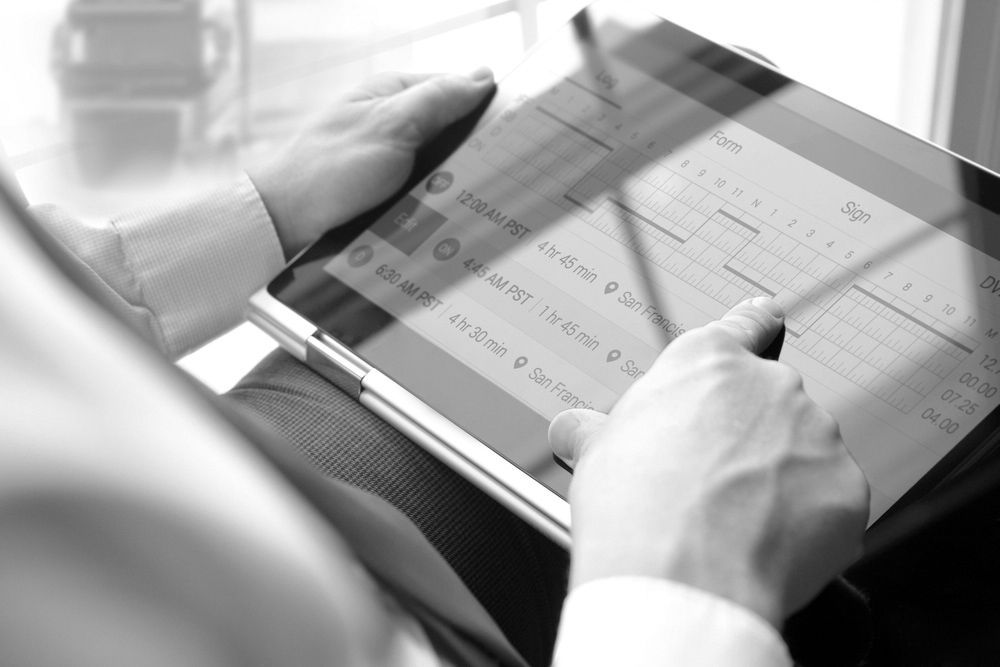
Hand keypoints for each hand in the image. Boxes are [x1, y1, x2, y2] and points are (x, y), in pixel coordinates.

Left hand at [248, 69, 494, 256]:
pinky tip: (447, 214)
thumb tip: (483, 77)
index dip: (485, 108)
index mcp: (392, 93)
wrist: (286, 224)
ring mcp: (389, 157)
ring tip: (473, 200)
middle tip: (493, 174)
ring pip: (441, 165)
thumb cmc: (328, 170)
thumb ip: (438, 99)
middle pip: (452, 130)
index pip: (456, 89)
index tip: (512, 131)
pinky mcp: (385, 190)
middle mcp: (391, 121)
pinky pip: (425, 191)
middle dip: (471, 151)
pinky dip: (437, 201)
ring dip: (454, 182)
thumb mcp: (392, 127)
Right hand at [549, 297, 868, 627]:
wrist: (680, 578)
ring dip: (779, 478)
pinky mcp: (847, 487)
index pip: (747, 324)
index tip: (764, 322)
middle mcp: (770, 385)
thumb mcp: (595, 452)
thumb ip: (594, 429)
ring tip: (734, 522)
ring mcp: (816, 434)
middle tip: (712, 481)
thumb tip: (573, 429)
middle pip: (770, 403)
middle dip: (750, 437)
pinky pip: (829, 498)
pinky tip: (767, 543)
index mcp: (709, 362)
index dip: (754, 326)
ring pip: (803, 451)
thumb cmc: (636, 508)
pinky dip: (807, 519)